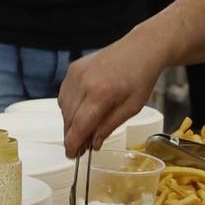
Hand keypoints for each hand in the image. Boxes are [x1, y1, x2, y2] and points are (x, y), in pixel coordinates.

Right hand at [57, 31, 165, 156]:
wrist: (140, 49)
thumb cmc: (140, 78)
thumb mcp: (132, 108)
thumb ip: (109, 126)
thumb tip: (93, 143)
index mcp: (101, 94)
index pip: (79, 125)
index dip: (73, 143)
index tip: (72, 155)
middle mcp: (84, 82)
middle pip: (69, 118)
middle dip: (73, 135)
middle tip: (81, 146)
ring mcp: (76, 73)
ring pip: (63, 107)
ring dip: (70, 121)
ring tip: (85, 128)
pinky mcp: (74, 68)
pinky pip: (64, 93)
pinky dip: (69, 106)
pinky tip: (82, 110)